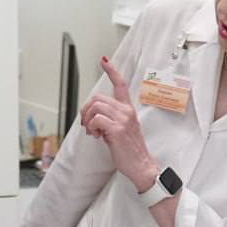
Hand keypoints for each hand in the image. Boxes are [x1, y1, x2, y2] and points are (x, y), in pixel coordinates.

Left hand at [81, 57, 157, 190]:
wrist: (141, 166)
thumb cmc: (130, 151)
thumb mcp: (121, 130)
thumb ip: (110, 120)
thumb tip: (93, 119)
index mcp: (128, 109)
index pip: (120, 85)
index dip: (112, 71)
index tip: (104, 61)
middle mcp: (126, 111)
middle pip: (97, 98)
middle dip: (86, 110)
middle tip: (86, 124)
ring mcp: (123, 119)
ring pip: (95, 107)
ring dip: (88, 120)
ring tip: (93, 132)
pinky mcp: (118, 129)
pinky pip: (96, 120)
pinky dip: (92, 128)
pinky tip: (97, 136)